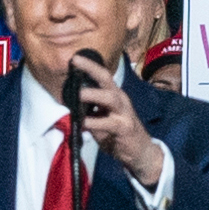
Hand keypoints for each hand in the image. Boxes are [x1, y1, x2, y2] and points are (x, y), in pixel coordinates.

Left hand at [69, 53, 163, 187]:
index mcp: (113, 95)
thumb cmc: (117, 132)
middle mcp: (119, 99)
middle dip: (91, 69)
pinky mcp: (124, 128)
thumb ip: (88, 110)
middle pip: (106, 80)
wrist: (139, 151)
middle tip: (75, 62)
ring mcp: (123, 113)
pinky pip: (108, 123)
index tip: (74, 58)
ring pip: (110, 98)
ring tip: (78, 94)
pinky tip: (83, 123)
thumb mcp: (101, 118)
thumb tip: (69, 103)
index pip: (101, 76)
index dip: (89, 65)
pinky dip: (94, 122)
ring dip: (93, 94)